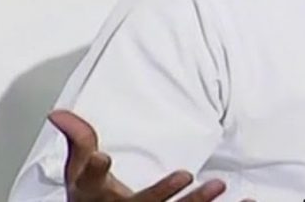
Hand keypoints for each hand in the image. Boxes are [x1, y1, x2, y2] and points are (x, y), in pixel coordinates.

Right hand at [48, 109, 254, 201]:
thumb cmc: (93, 201)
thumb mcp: (78, 174)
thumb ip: (78, 141)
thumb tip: (58, 112)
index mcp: (96, 196)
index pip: (91, 182)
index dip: (94, 169)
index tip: (104, 156)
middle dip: (164, 194)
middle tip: (185, 172)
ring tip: (219, 184)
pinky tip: (246, 201)